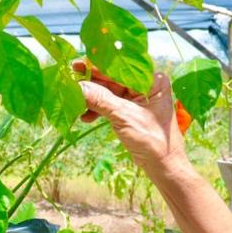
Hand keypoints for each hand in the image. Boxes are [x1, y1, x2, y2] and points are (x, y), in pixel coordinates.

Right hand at [76, 63, 186, 177]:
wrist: (163, 166)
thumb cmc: (153, 140)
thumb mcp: (124, 117)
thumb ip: (100, 99)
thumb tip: (76, 86)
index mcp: (152, 80)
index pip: (119, 68)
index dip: (96, 67)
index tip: (75, 65)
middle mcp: (145, 85)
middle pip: (111, 78)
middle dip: (90, 83)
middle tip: (68, 82)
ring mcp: (137, 98)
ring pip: (108, 92)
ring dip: (91, 98)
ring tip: (74, 103)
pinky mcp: (130, 110)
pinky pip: (109, 104)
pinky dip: (97, 109)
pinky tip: (84, 117)